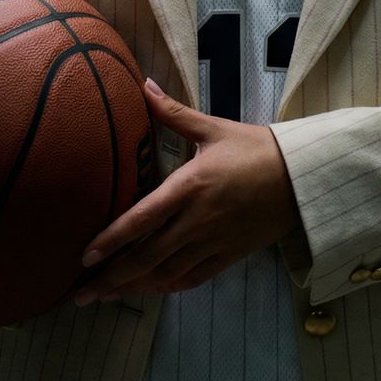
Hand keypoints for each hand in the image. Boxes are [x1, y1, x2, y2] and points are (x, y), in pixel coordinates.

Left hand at [71, 77, 302, 304]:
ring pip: (166, 273)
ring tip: (105, 296)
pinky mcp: (229, 256)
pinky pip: (192, 278)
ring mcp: (214, 242)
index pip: (142, 219)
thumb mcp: (213, 128)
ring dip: (134, 287)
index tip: (84, 257)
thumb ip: (173, 112)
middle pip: (147, 256)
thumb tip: (143, 84)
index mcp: (190, 186)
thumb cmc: (255, 148)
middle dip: (111, 277)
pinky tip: (149, 290)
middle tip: (80, 294)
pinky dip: (167, 287)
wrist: (300, 177)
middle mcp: (198, 220)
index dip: (111, 240)